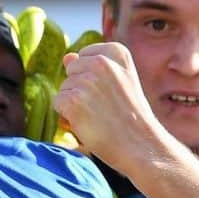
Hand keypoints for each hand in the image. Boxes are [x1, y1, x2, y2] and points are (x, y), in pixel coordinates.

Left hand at [52, 41, 164, 174]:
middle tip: (104, 106)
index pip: (84, 55)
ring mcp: (87, 81)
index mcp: (117, 52)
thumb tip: (67, 57)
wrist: (140, 144)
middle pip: (72, 71)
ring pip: (64, 88)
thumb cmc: (131, 115)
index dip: (91, 77)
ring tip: (98, 115)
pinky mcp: (74, 100)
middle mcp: (101, 62)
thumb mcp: (120, 82)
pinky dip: (67, 116)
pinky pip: (58, 103)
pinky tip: (88, 123)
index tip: (110, 92)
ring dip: (74, 104)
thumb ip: (94, 66)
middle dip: (81, 89)